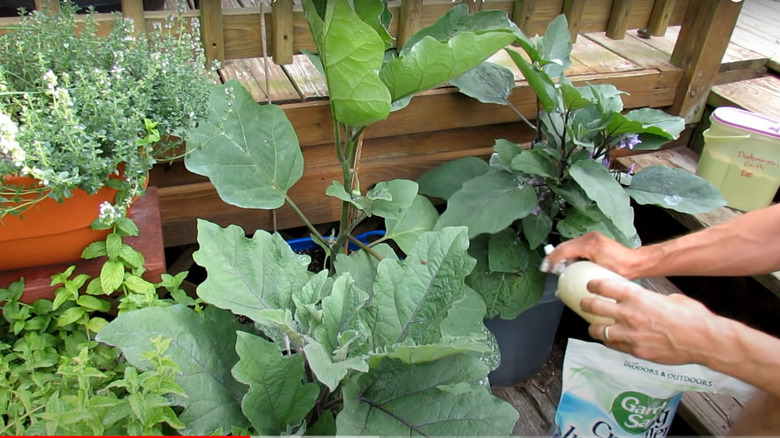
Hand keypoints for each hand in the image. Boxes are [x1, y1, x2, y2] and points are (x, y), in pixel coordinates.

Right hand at [542, 232, 638, 277]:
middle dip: (555, 258)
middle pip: (564, 246)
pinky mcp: (594, 239)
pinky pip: (576, 245)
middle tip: (549, 269)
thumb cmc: (623, 269)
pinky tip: (569, 264)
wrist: (636, 262)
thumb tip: (563, 290)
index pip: (564, 250)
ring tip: (559, 269)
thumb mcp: (598, 276)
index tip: (546, 268)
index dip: (552, 259)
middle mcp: (589, 238)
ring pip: (569, 245)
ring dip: (562, 256)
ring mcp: (592, 237)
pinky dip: (570, 254)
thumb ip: (579, 279)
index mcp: (590, 244)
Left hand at [581, 278, 715, 364]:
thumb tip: (646, 300)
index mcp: (637, 297)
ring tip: (593, 327)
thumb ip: (651, 299)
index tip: (591, 285)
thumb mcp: (669, 298)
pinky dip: (611, 342)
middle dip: (586, 304)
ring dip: (594, 328)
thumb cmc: (692, 316)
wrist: (704, 340)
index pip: (604, 286)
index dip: (594, 285)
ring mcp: (630, 335)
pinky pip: (614, 346)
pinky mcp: (635, 351)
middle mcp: (628, 314)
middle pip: (594, 307)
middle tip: (584, 304)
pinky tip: (612, 341)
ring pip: (598, 331)